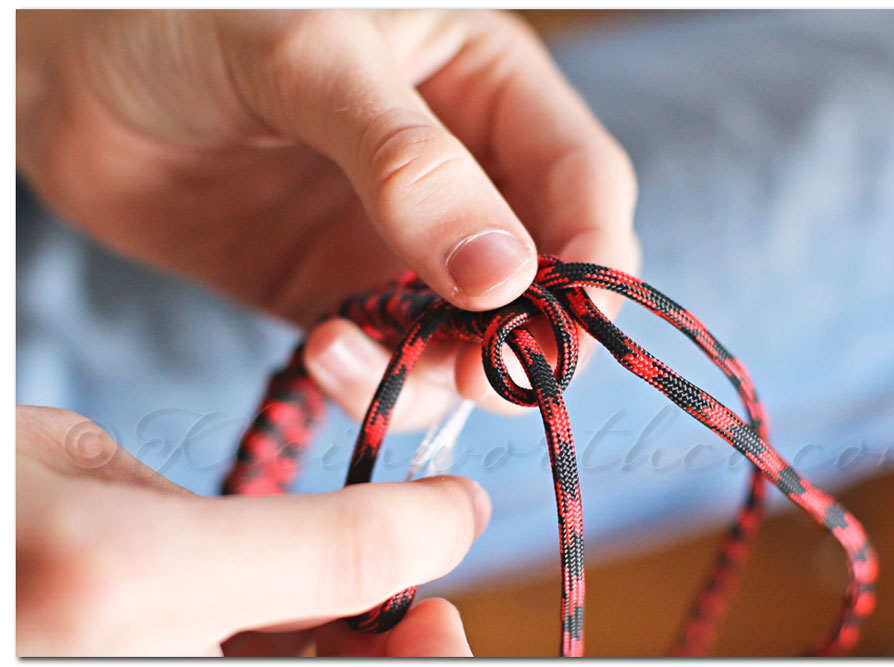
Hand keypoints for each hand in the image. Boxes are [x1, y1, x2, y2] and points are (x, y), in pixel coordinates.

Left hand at [16, 9, 638, 425]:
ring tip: (357, 356)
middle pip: (541, 277)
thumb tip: (505, 277)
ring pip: (468, 337)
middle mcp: (461, 173)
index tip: (572, 326)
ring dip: (437, 375)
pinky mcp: (338, 293)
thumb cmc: (186, 18)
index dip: (592, 257)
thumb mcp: (310, 62)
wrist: (67, 67)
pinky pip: (388, 360)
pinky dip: (370, 381)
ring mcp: (400, 241)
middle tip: (480, 377)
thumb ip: (408, 164)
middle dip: (521, 337)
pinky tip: (322, 354)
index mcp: (485, 87)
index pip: (581, 181)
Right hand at [16, 405, 489, 655]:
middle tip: (430, 620)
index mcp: (103, 575)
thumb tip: (303, 562)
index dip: (427, 525)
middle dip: (403, 652)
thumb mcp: (56, 458)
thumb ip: (184, 517)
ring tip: (370, 633)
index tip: (455, 509)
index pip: (347, 550)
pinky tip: (266, 644)